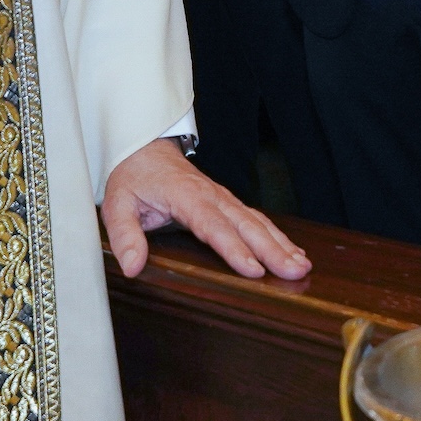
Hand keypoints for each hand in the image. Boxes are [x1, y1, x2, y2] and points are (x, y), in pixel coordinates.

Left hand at [102, 138, 312, 280]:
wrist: (143, 148)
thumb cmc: (133, 177)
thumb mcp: (117, 204)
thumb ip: (125, 235)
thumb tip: (132, 266)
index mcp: (186, 196)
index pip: (213, 226)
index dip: (234, 249)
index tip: (253, 269)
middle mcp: (211, 195)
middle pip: (246, 225)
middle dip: (272, 249)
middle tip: (294, 272)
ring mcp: (223, 197)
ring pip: (257, 222)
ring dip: (281, 244)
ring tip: (303, 266)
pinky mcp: (227, 202)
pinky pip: (256, 219)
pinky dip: (277, 236)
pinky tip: (294, 252)